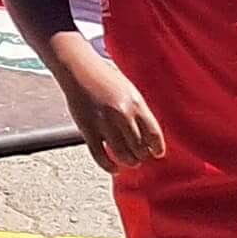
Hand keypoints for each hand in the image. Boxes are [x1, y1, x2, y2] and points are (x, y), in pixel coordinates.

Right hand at [55, 47, 166, 172]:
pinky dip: (109, 166)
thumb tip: (149, 136)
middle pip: (139, 147)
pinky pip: (100, 156)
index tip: (157, 153)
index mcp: (136, 102)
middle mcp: (122, 113)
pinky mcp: (88, 129)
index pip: (154, 134)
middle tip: (141, 157)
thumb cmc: (105, 77)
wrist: (79, 69)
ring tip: (130, 162)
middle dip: (143, 156)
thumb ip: (139, 111)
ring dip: (129, 162)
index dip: (157, 148)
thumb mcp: (129, 90)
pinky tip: (114, 168)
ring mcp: (104, 122)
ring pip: (123, 155)